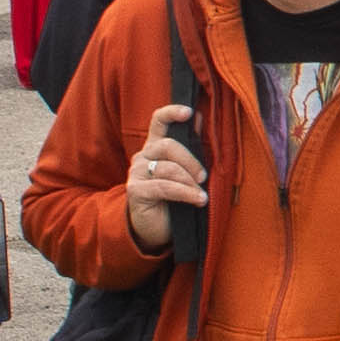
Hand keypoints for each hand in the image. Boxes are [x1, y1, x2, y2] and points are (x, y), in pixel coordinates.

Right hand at [121, 105, 211, 254]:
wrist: (154, 228)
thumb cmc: (172, 197)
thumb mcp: (184, 169)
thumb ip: (190, 144)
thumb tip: (198, 117)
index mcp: (155, 146)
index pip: (158, 121)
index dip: (172, 113)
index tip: (188, 112)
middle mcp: (143, 156)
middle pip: (168, 145)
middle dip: (191, 160)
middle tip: (204, 176)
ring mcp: (137, 173)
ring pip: (168, 168)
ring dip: (190, 181)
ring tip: (202, 194)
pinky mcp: (136, 191)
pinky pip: (165, 187)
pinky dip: (185, 193)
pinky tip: (198, 200)